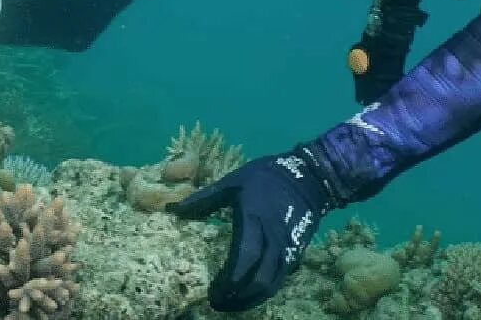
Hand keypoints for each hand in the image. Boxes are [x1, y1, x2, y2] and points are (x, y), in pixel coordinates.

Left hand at [167, 147, 334, 311]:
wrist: (307, 176)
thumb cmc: (264, 177)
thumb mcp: (232, 182)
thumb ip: (204, 200)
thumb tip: (172, 210)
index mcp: (254, 220)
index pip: (244, 259)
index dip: (229, 281)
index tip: (213, 291)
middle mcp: (273, 239)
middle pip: (260, 280)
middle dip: (239, 298)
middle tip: (218, 302)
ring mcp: (288, 248)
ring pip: (273, 284)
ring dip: (252, 298)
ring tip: (232, 303)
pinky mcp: (297, 252)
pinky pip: (282, 278)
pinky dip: (265, 289)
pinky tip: (250, 291)